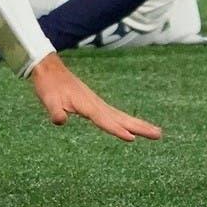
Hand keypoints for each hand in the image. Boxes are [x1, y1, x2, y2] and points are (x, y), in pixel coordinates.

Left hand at [29, 54, 162, 141]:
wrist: (49, 68)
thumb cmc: (48, 84)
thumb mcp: (47, 99)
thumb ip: (54, 111)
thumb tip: (60, 121)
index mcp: (86, 104)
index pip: (103, 120)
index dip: (116, 129)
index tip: (131, 138)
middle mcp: (96, 104)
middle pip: (120, 118)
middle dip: (139, 127)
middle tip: (159, 135)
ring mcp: (97, 103)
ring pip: (121, 116)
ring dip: (138, 125)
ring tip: (157, 133)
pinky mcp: (95, 104)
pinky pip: (114, 115)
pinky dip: (126, 121)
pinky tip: (132, 128)